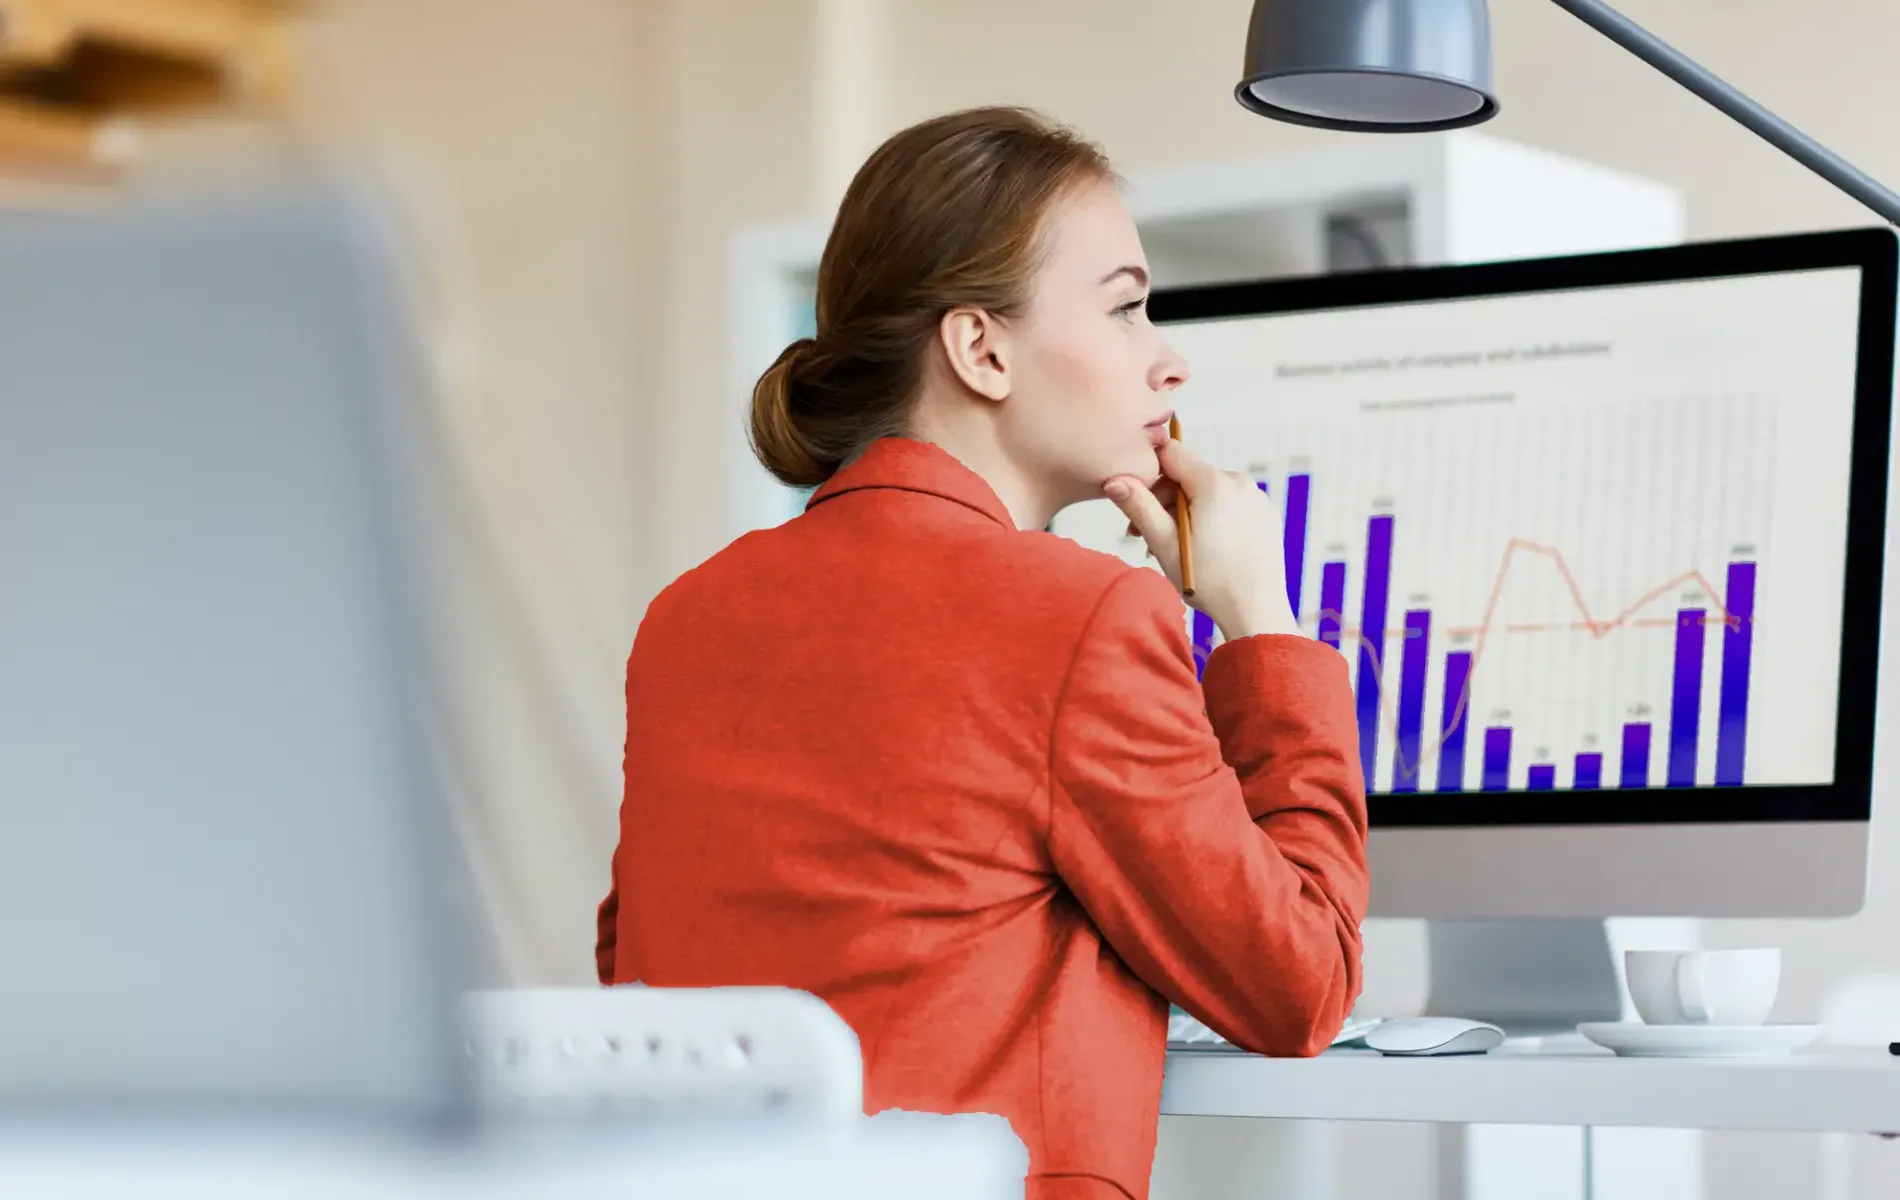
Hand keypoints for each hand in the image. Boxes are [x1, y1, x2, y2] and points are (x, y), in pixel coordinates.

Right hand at [1103, 440, 1300, 642]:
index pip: (1172, 454)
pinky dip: (1211, 518)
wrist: (1257, 611)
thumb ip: (1139, 507)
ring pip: (1209, 491)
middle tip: (1146, 536)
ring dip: (1186, 512)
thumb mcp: (1165, 543)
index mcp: (1214, 483)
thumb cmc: (1210, 581)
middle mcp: (1239, 482)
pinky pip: (1229, 504)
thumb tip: (1114, 480)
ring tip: (1175, 547)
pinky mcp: (1265, 514)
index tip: (1139, 504)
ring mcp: (1256, 498)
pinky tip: (1204, 548)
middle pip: (1190, 475)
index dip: (1149, 475)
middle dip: (1165, 500)